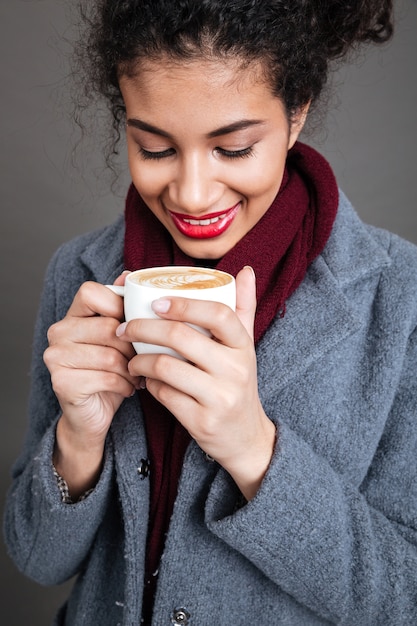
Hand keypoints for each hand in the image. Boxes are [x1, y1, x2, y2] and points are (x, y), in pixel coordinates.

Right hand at [43, 272, 138, 495]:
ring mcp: (56, 357)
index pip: (91, 292)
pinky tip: (128, 389)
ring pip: (110, 355)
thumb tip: (129, 274)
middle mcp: (58, 332)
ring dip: (132, 369)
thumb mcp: (120, 338)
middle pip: (108, 326)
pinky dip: (125, 385)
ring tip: (136, 376)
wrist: (93, 415)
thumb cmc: (109, 373)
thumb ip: (122, 306)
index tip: (133, 325)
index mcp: (72, 316)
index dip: (117, 305)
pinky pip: (107, 377)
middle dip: (133, 347)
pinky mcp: (62, 382)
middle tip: (141, 360)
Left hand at [117, 266, 275, 499]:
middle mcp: (236, 369)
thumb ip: (243, 307)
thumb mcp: (245, 347)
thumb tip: (245, 270)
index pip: (218, 314)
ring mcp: (220, 397)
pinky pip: (164, 395)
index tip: (155, 302)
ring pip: (166, 366)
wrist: (245, 437)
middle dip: (144, 328)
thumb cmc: (238, 383)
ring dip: (140, 359)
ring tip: (131, 357)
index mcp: (244, 346)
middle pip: (181, 337)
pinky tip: (145, 379)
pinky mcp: (202, 421)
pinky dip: (148, 384)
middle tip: (125, 327)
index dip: (184, 304)